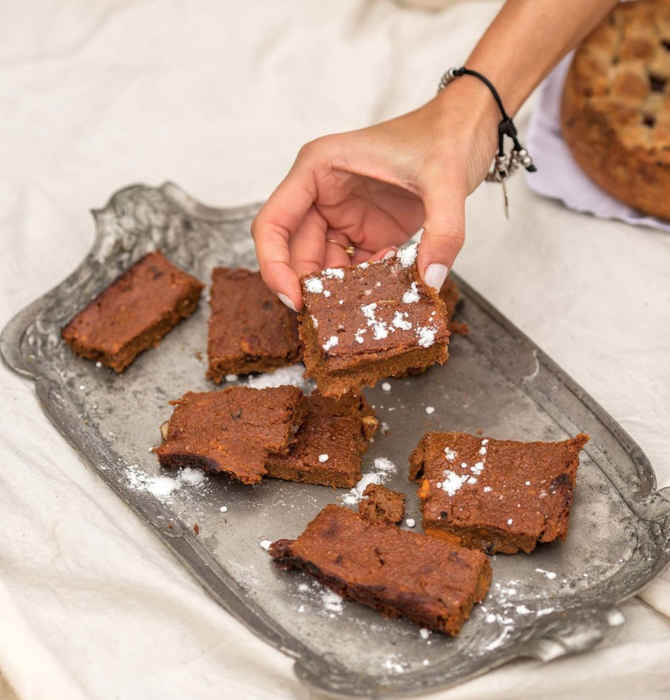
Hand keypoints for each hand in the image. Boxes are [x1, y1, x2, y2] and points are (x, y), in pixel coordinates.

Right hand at [251, 78, 498, 310]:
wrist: (468, 128)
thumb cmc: (445, 135)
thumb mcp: (446, 180)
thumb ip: (442, 233)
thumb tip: (428, 282)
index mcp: (319, 169)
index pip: (273, 223)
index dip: (275, 266)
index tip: (295, 300)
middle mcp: (322, 194)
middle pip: (297, 253)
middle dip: (315, 287)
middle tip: (338, 318)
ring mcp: (343, 215)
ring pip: (325, 266)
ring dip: (344, 290)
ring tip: (373, 302)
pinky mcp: (366, 231)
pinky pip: (354, 268)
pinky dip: (368, 285)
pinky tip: (392, 286)